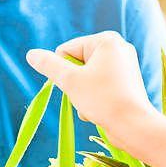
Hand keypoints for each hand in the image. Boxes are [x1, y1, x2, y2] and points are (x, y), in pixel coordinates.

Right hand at [26, 31, 158, 149]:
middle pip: (77, 65)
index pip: (66, 51)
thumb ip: (49, 66)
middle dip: (75, 85)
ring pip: (86, 79)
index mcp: (106, 40)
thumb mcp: (70, 81)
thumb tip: (31, 54)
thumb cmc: (103, 99)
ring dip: (82, 95)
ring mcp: (124, 66)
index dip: (63, 72)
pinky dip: (95, 100)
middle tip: (86, 97)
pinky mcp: (126, 84)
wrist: (134, 126)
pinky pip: (99, 88)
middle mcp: (118, 48)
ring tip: (94, 105)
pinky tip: (101, 111)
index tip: (74, 86)